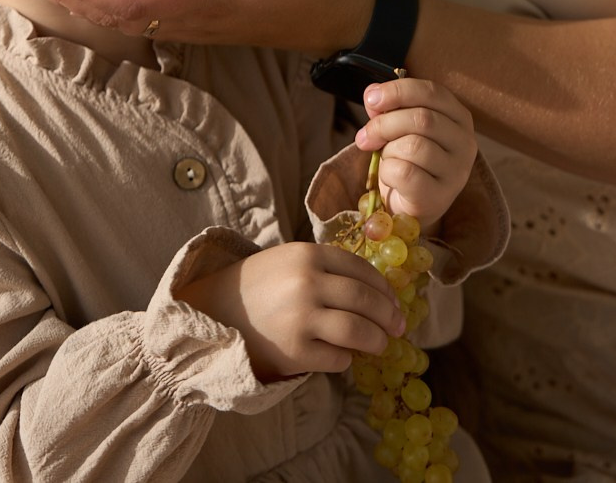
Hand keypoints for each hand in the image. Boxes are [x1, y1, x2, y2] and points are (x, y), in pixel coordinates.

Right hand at [177, 242, 405, 382]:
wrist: (217, 311)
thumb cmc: (260, 285)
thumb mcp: (291, 260)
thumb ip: (327, 268)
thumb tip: (376, 291)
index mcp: (309, 255)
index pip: (360, 269)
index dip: (383, 288)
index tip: (394, 301)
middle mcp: (308, 283)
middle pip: (365, 300)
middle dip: (388, 316)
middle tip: (398, 327)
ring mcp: (302, 318)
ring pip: (357, 331)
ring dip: (376, 341)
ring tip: (380, 345)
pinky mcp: (296, 351)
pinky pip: (338, 358)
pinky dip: (346, 360)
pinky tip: (343, 357)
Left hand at [354, 77, 476, 229]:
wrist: (409, 205)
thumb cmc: (407, 159)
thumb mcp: (400, 127)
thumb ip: (389, 108)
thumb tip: (373, 98)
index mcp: (459, 117)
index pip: (431, 92)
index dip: (397, 91)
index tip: (371, 99)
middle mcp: (465, 142)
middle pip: (421, 119)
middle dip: (384, 124)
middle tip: (364, 136)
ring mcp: (456, 172)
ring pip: (413, 146)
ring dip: (387, 150)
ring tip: (385, 159)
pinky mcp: (439, 196)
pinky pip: (405, 173)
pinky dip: (387, 171)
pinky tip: (390, 176)